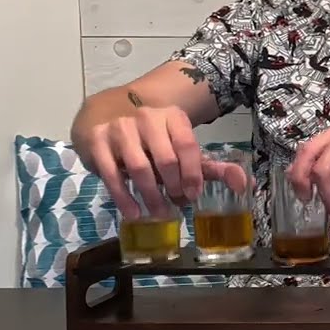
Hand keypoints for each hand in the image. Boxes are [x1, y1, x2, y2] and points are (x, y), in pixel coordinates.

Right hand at [78, 106, 202, 219]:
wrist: (109, 121)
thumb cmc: (152, 139)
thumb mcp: (176, 144)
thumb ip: (200, 162)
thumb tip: (231, 178)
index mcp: (171, 116)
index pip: (186, 145)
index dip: (192, 173)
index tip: (193, 194)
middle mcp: (146, 118)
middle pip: (165, 158)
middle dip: (174, 186)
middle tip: (176, 204)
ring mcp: (120, 128)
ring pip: (140, 168)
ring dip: (152, 195)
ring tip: (160, 212)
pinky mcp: (97, 141)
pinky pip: (112, 175)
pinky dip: (124, 198)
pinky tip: (134, 212)